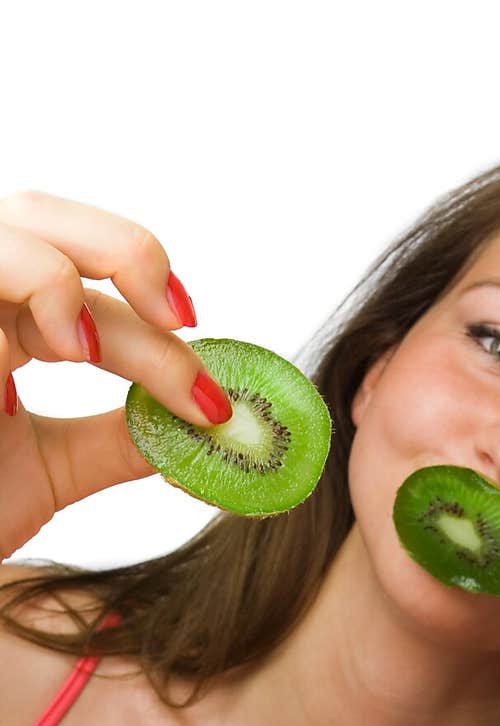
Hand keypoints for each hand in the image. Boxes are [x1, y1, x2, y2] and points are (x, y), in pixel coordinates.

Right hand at [0, 190, 231, 558]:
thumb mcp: (52, 468)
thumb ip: (121, 439)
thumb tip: (203, 428)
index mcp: (0, 315)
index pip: (86, 278)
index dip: (154, 311)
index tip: (210, 386)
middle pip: (38, 215)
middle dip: (124, 251)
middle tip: (180, 321)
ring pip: (1, 235)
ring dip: (55, 279)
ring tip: (84, 352)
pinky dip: (4, 320)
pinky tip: (18, 380)